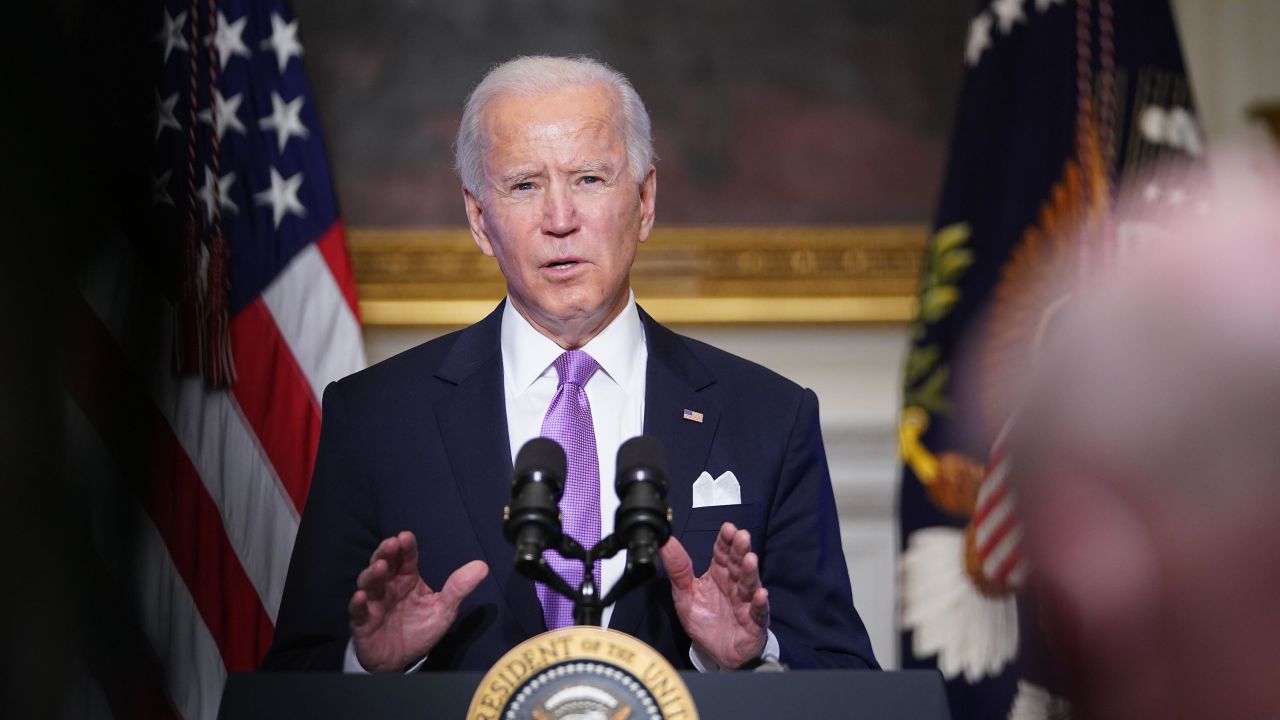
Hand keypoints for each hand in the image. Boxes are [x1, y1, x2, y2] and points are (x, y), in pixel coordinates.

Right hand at [348, 531, 487, 671]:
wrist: (400, 660)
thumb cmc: (420, 629)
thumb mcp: (443, 610)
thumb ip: (459, 589)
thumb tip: (482, 566)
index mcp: (408, 579)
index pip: (406, 558)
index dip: (406, 547)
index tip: (406, 537)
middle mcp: (389, 585)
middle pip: (384, 563)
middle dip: (386, 553)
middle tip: (392, 544)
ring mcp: (373, 601)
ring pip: (368, 582)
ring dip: (372, 573)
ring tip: (380, 567)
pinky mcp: (362, 621)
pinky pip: (357, 611)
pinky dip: (357, 603)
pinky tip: (361, 597)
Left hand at [660, 523, 769, 668]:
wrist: (716, 653)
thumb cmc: (704, 621)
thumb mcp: (684, 595)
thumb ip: (677, 569)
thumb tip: (665, 541)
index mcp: (719, 574)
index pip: (723, 552)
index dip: (725, 540)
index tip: (727, 528)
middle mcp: (735, 584)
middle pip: (738, 563)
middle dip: (740, 550)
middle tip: (741, 536)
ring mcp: (747, 602)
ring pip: (750, 584)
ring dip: (750, 572)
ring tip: (750, 559)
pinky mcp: (755, 622)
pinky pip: (759, 612)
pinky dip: (760, 604)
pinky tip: (761, 595)